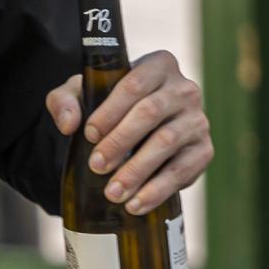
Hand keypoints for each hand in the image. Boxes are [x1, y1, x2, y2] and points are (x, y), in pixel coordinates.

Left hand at [45, 50, 211, 213]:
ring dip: (137, 171)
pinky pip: (182, 171)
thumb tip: (68, 124)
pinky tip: (135, 204)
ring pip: (166, 143)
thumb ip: (64, 101)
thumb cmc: (107, 105)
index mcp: (158, 65)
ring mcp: (197, 119)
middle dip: (120, 142)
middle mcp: (184, 89)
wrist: (134, 129)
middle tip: (96, 166)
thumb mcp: (80, 94)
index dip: (110, 110)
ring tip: (112, 192)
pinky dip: (157, 190)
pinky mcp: (204, 150)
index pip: (134, 84)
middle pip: (150, 113)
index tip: (88, 134)